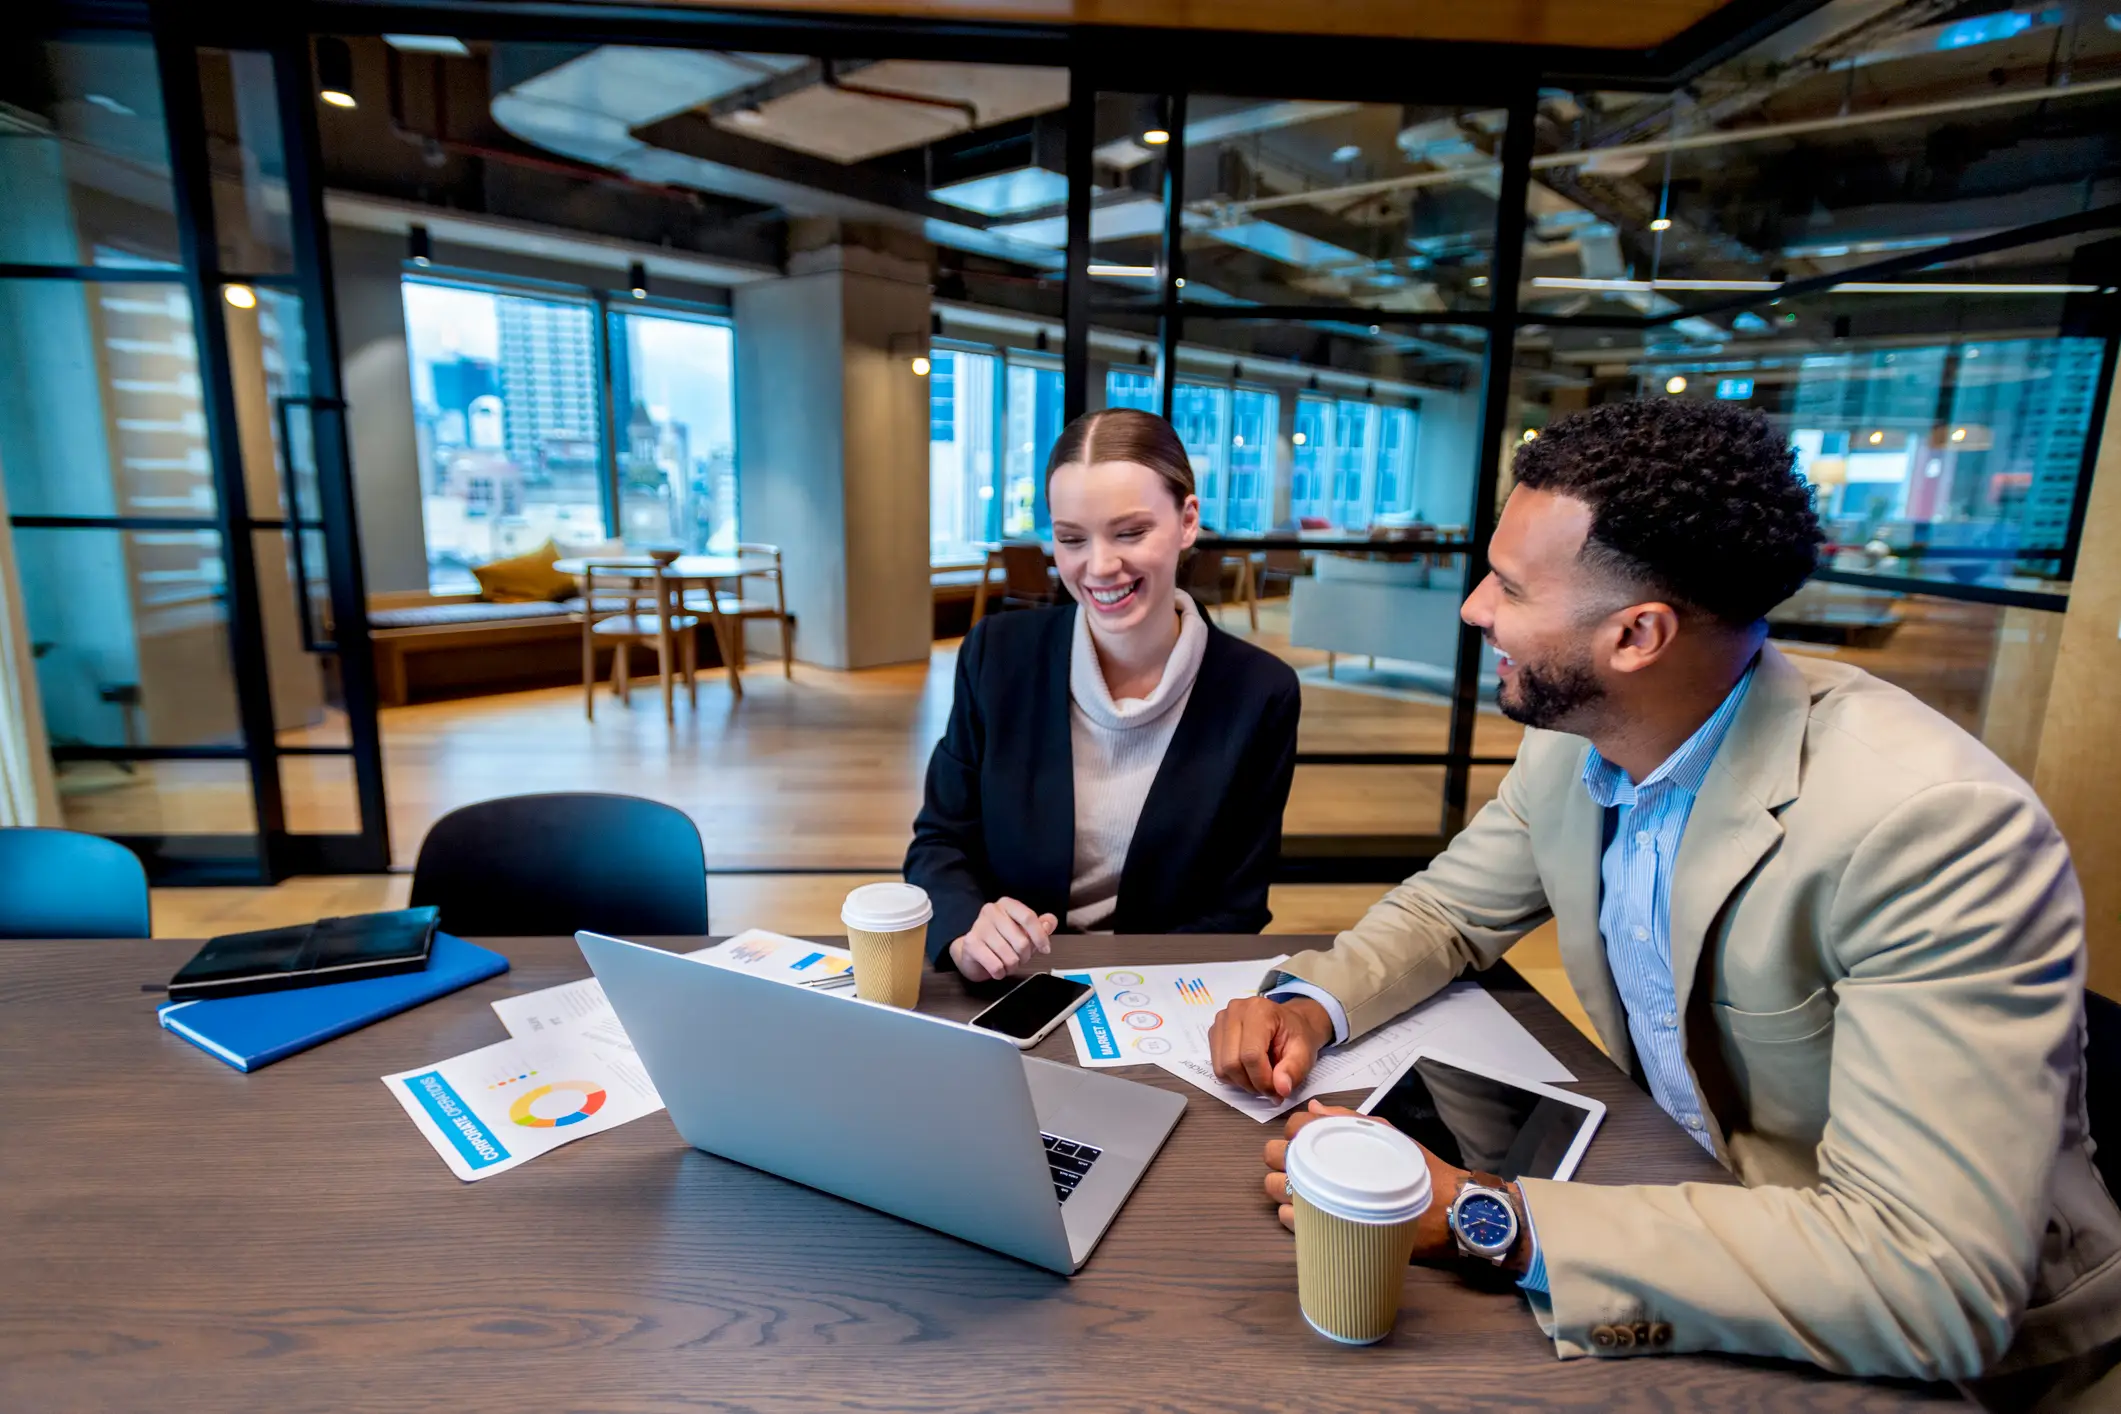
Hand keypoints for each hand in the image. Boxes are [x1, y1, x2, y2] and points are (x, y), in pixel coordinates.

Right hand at [948, 898, 1057, 980]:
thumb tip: (1050, 922)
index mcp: (1007, 904)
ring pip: (1009, 956)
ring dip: (1012, 966)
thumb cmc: (1001, 940)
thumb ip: (1040, 926)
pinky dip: (1000, 972)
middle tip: (1020, 958)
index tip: (1046, 949)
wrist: (972, 952)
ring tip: (1008, 964)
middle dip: (1025, 956)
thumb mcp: (1024, 932)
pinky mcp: (971, 944)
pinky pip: (995, 965)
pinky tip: (998, 969)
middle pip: (1021, 941)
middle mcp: (991, 911)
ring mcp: (979, 926)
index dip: (1040, 936)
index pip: (1028, 917)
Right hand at [1208, 994, 1332, 1096]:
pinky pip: (1217, 1066)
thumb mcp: (1305, 1053)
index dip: (1263, 1080)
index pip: (1251, 1055)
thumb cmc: (1297, 1035)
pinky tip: (1249, 1070)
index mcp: (1259, 1010)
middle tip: (1270, 1087)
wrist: (1289, 1024)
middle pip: (1232, 1063)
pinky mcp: (1214, 1032)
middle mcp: (1235, 1011)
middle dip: (1252, 1083)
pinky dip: (1233, 1076)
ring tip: (1260, 1077)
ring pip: (1222, 1068)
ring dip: (1242, 1082)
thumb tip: (1281, 1089)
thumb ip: (1294, 1070)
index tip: (1277, 1090)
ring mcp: (1221, 1021)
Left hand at [1262, 1104, 1530, 1273]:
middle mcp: (1324, 1164)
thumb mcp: (1386, 1133)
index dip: (1294, 1133)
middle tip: (1300, 1167)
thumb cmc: (1417, 1170)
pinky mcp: (1325, 1228)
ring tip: (1303, 1191)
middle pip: (1275, 1155)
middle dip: (1280, 1158)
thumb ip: (1345, 1118)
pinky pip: (1288, 1220)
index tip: (1305, 1143)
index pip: (1294, 1125)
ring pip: (1275, 1189)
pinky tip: (1307, 1212)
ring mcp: (1321, 1198)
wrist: (1446, 1210)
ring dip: (1281, 1188)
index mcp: (1339, 1137)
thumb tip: (1313, 1107)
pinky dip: (1291, 1215)